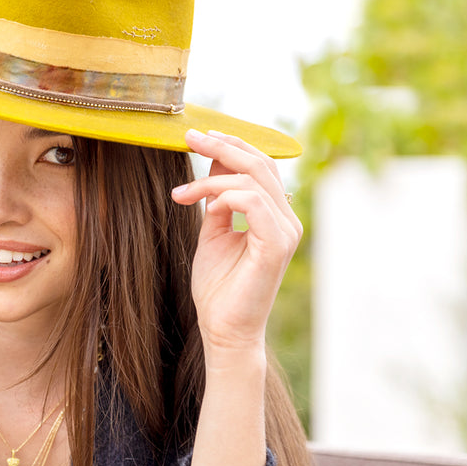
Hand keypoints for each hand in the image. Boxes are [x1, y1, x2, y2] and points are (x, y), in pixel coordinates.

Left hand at [170, 129, 301, 354]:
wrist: (222, 329)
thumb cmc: (218, 287)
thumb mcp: (213, 232)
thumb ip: (217, 200)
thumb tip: (215, 164)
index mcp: (274, 215)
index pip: (260, 165)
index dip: (231, 145)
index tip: (198, 136)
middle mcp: (286, 219)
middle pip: (260, 163)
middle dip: (222, 146)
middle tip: (189, 137)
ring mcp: (285, 232)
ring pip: (253, 179)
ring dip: (210, 179)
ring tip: (180, 194)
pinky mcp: (277, 246)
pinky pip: (253, 202)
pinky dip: (224, 197)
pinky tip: (202, 208)